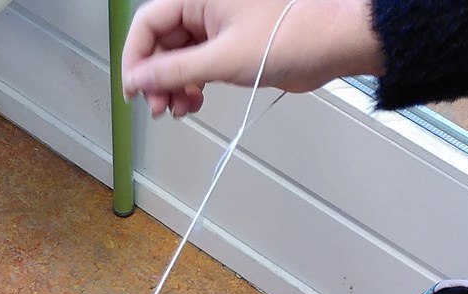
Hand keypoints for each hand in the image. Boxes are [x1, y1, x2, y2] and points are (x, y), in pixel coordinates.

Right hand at [121, 0, 383, 117]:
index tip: (134, 90)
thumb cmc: (292, 35)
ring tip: (180, 109)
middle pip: (160, 44)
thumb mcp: (222, 59)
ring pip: (177, 58)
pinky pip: (196, 66)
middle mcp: (204, 7)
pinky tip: (194, 102)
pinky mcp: (229, 46)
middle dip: (156, 79)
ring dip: (173, 87)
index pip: (147, 23)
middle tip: (158, 107)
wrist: (334, 44)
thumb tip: (137, 81)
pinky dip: (191, 86)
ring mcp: (217, 27)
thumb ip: (173, 71)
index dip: (135, 59)